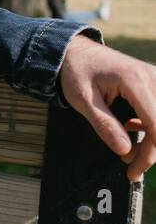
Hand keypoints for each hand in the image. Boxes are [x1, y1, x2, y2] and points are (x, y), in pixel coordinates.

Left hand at [58, 34, 155, 182]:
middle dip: (151, 151)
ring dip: (153, 141)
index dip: (149, 153)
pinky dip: (152, 127)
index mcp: (135, 81)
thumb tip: (124, 151)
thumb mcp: (83, 100)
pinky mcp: (155, 84)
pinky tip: (132, 128)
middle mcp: (153, 78)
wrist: (76, 52)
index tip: (133, 171)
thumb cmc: (77, 72)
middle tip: (129, 166)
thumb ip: (104, 125)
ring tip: (128, 150)